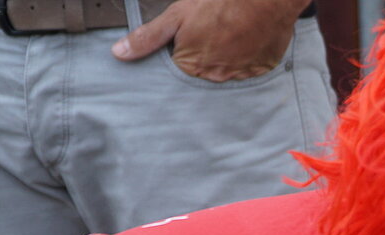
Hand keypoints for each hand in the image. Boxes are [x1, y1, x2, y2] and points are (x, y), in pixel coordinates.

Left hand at [114, 0, 301, 81]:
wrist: (264, 0)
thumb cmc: (219, 3)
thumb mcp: (177, 15)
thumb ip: (149, 37)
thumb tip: (120, 53)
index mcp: (192, 66)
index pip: (181, 65)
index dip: (185, 46)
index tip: (195, 32)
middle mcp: (215, 77)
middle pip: (205, 68)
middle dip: (207, 50)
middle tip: (215, 28)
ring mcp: (240, 74)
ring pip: (228, 67)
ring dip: (229, 52)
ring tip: (232, 29)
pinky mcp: (261, 69)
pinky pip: (250, 66)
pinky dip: (248, 53)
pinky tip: (247, 36)